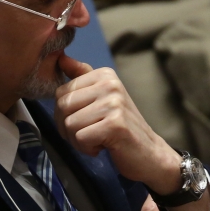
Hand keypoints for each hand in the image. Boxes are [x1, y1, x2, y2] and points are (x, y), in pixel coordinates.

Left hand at [54, 55, 181, 194]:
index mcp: (104, 75)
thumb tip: (60, 58)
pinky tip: (104, 146)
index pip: (60, 92)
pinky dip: (88, 148)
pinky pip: (81, 138)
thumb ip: (81, 78)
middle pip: (62, 107)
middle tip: (88, 135)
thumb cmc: (121, 127)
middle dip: (68, 128)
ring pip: (70, 124)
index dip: (63, 114)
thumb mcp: (101, 98)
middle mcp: (110, 85)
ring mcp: (114, 103)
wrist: (149, 153)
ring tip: (98, 140)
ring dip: (78, 141)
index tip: (84, 122)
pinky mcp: (115, 124)